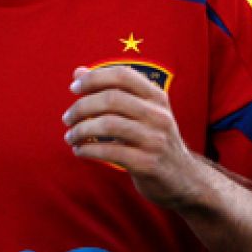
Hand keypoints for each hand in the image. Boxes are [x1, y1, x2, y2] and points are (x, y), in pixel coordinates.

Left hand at [62, 65, 207, 210]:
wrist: (185, 180)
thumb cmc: (153, 141)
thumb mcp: (140, 112)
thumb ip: (111, 90)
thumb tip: (78, 72)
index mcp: (156, 97)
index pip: (122, 75)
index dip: (94, 77)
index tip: (74, 88)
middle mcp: (158, 115)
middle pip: (112, 99)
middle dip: (82, 107)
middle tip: (67, 118)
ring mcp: (155, 140)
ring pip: (108, 125)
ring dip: (81, 130)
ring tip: (70, 137)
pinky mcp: (148, 164)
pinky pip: (110, 151)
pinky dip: (88, 150)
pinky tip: (80, 151)